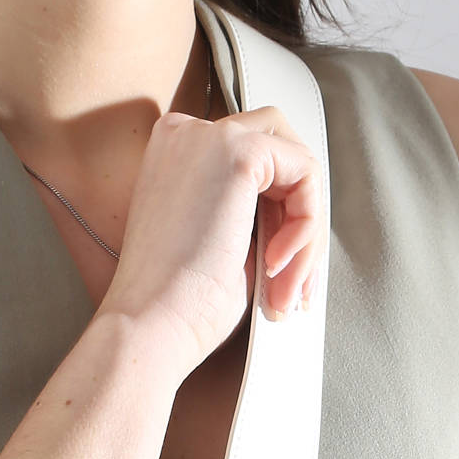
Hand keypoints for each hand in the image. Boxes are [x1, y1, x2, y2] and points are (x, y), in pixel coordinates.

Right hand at [95, 102, 327, 377]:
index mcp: (175, 155)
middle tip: (295, 278)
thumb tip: (301, 216)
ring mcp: (211, 137)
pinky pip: (306, 175)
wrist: (151, 324)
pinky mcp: (240, 153)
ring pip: (298, 163)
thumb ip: (252, 214)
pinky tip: (276, 265)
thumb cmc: (177, 304)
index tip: (279, 272)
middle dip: (300, 215)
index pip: (253, 161)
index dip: (279, 215)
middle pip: (280, 149)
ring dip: (306, 232)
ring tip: (286, 287)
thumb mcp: (220, 244)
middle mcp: (187, 134)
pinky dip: (306, 227)